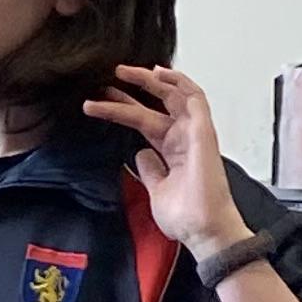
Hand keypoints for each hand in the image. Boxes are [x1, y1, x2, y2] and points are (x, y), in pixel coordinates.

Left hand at [83, 62, 239, 250]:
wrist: (203, 230)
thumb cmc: (186, 217)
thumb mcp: (156, 190)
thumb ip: (150, 170)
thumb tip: (140, 154)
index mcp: (172, 151)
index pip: (144, 122)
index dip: (122, 110)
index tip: (98, 104)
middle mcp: (183, 138)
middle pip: (155, 105)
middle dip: (131, 90)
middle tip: (105, 80)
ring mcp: (193, 133)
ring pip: (172, 95)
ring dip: (149, 81)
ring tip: (121, 71)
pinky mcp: (202, 131)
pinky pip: (195, 97)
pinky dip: (178, 82)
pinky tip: (158, 73)